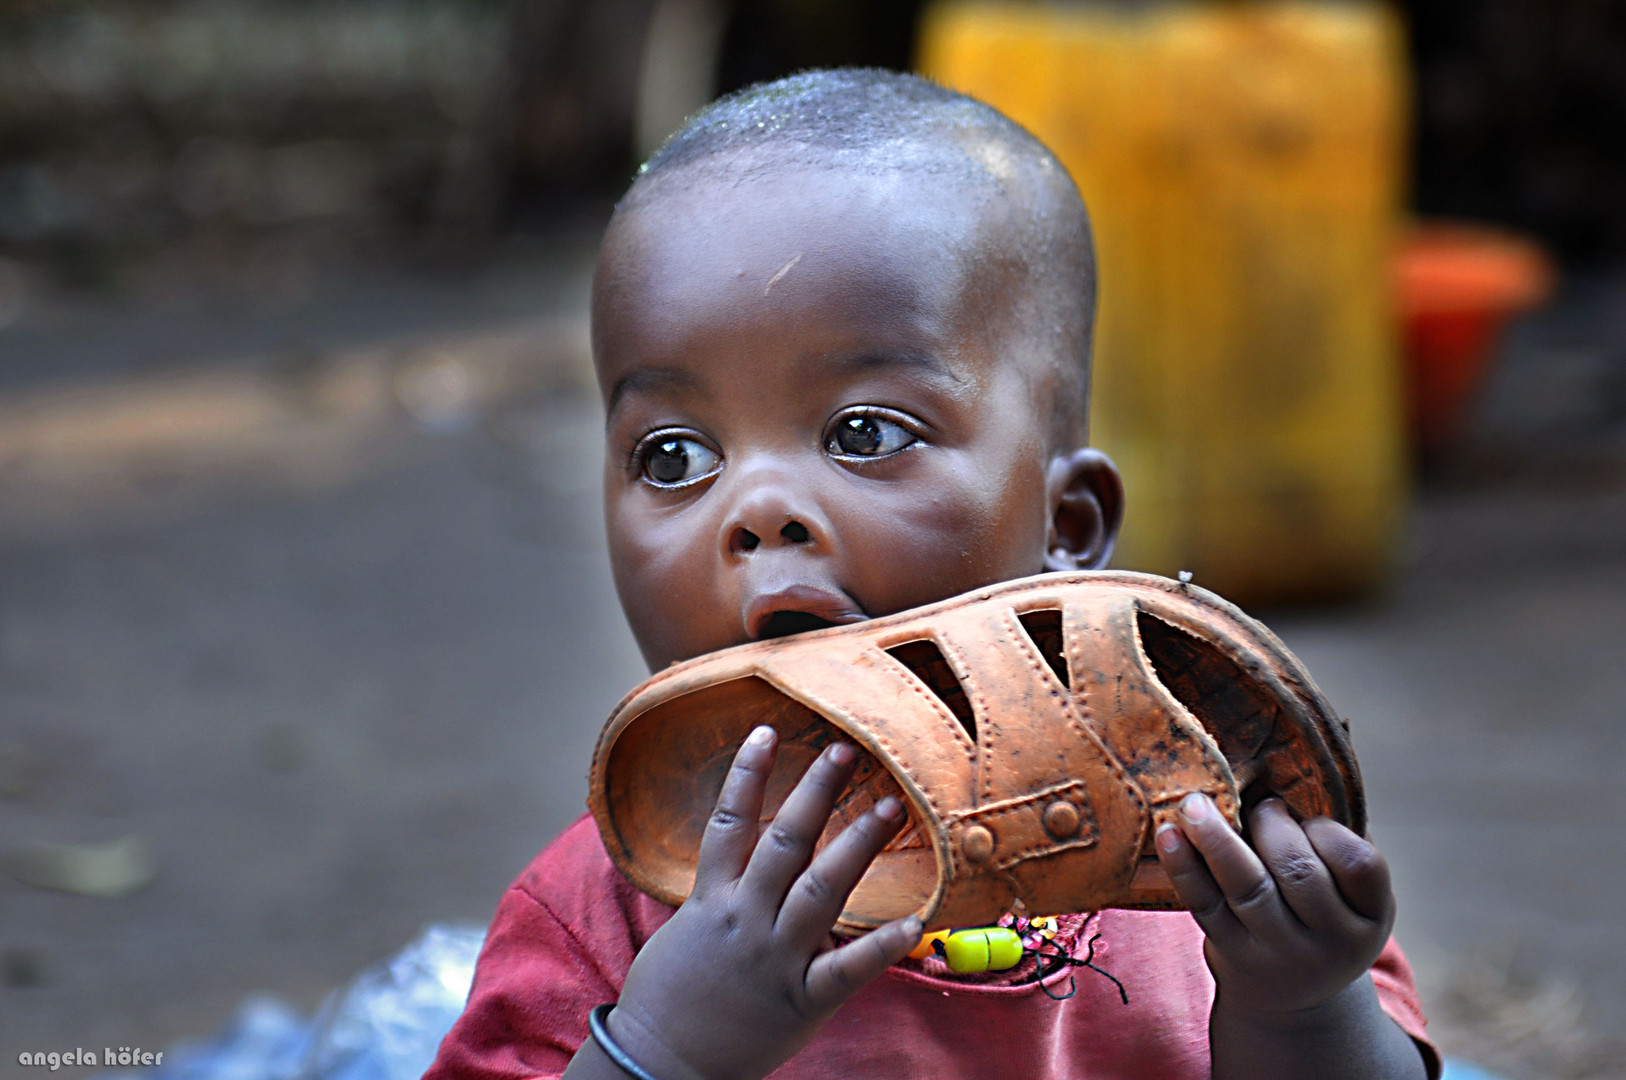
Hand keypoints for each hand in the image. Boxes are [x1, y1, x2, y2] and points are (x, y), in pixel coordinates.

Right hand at [603, 725, 923, 1079]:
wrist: (659, 1066)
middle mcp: (745, 918)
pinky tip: (914, 922)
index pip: (729, 821)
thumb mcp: (683, 929)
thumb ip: (719, 890)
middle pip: (785, 841)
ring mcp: (775, 958)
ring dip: (857, 843)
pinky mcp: (801, 1000)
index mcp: (711, 899)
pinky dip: (881, 946)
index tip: (768, 730)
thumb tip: (741, 851)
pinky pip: (847, 969)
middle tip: (848, 749)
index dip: (748, 773)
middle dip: (817, 792)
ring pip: (821, 889)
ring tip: (889, 806)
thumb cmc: (667, 997)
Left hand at [1154, 793, 1395, 1016]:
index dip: (1328, 829)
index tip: (1304, 815)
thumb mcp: (1347, 890)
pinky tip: (1168, 833)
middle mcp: (1334, 942)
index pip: (1360, 865)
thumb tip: (1299, 760)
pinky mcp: (1234, 955)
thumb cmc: (1317, 914)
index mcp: (1371, 916)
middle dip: (1270, 826)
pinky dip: (1184, 866)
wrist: (1290, 996)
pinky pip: (1206, 905)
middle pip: (1299, 872)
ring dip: (1217, 838)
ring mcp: (1282, 953)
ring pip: (1248, 887)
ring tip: (1195, 803)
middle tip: (1258, 806)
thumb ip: (1334, 839)